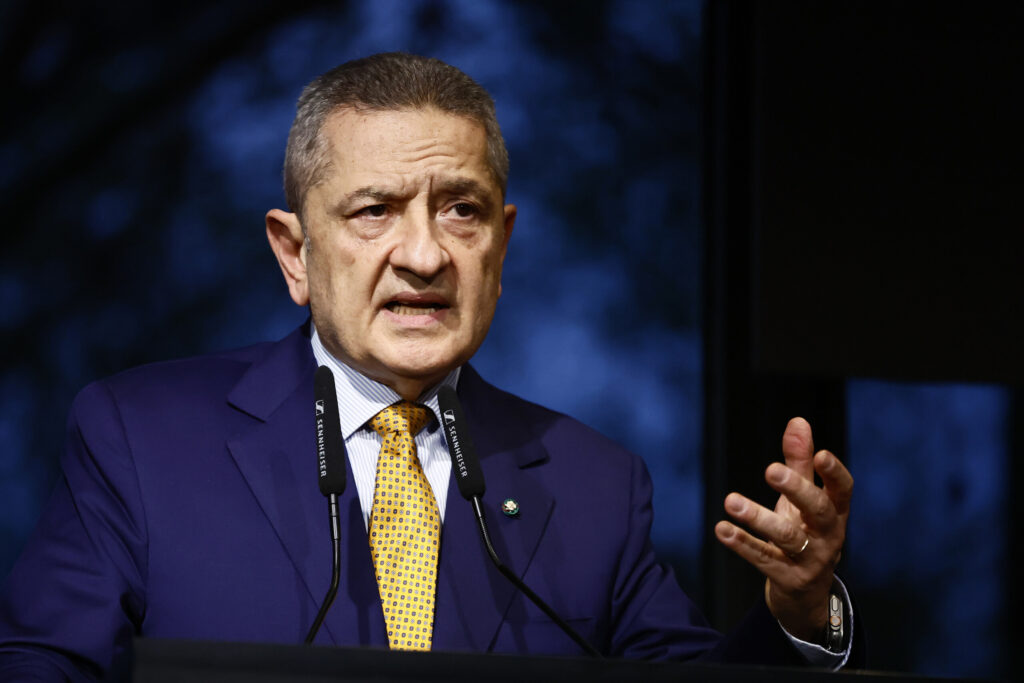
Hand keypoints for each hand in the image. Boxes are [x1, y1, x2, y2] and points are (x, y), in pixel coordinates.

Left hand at [714, 417, 852, 641]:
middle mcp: (829, 536)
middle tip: (770, 470)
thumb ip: (800, 461)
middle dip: (796, 489)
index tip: (821, 454)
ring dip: (759, 518)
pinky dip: (742, 544)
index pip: (843, 490)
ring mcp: (811, 559)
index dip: (834, 473)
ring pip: (788, 537)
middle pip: (818, 510)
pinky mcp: (789, 578)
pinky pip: (764, 559)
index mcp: (836, 511)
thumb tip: (798, 420)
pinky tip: (722, 529)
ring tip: (731, 501)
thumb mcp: (805, 498)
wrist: (806, 592)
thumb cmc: (806, 531)